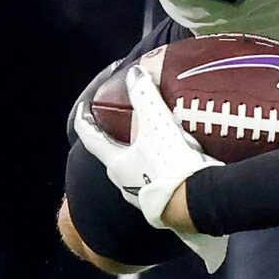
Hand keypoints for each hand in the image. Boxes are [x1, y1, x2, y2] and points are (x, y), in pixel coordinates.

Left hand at [73, 65, 226, 271]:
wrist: (194, 206)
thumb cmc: (170, 165)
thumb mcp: (158, 126)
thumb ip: (145, 98)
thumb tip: (135, 73)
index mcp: (116, 163)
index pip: (92, 139)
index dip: (85, 121)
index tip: (83, 108)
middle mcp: (123, 183)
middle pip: (113, 157)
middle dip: (115, 141)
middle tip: (121, 125)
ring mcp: (142, 197)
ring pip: (134, 172)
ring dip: (139, 157)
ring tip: (152, 144)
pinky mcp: (162, 205)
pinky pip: (155, 182)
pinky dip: (158, 170)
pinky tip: (173, 165)